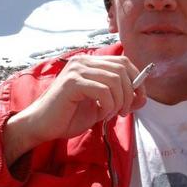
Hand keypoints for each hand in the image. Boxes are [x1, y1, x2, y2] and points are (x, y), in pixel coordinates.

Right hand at [3, 55, 146, 164]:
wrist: (43, 126)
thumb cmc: (70, 116)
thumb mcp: (102, 107)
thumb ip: (121, 100)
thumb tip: (142, 97)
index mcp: (90, 62)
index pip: (123, 61)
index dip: (136, 79)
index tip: (137, 99)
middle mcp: (83, 61)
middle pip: (121, 69)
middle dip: (129, 93)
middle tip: (122, 112)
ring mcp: (77, 69)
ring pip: (114, 80)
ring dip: (119, 101)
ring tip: (110, 115)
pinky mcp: (72, 82)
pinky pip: (103, 90)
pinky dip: (108, 105)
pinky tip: (101, 114)